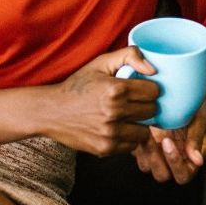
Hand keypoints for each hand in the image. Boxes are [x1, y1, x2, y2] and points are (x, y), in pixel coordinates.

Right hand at [44, 47, 159, 154]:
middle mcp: (114, 112)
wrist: (51, 111)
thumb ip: (130, 56)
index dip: (149, 89)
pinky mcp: (105, 148)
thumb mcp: (101, 63)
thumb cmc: (78, 85)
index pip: (154, 92)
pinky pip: (132, 145)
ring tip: (126, 117)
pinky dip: (128, 138)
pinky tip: (117, 129)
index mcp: (116, 89)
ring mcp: (110, 133)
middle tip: (133, 103)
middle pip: (152, 111)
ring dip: (138, 124)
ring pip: (145, 131)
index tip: (140, 89)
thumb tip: (153, 69)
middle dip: (146, 105)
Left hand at [134, 101, 205, 184]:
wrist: (186, 97)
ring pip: (146, 166)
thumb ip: (196, 140)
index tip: (168, 141)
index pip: (182, 176)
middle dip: (156, 159)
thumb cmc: (197, 111)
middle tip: (155, 137)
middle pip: (162, 175)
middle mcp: (172, 162)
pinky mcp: (144, 148)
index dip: (175, 163)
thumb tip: (198, 161)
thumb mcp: (201, 122)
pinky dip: (136, 142)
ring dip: (144, 151)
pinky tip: (139, 127)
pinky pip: (135, 153)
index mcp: (190, 161)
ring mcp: (157, 156)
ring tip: (146, 130)